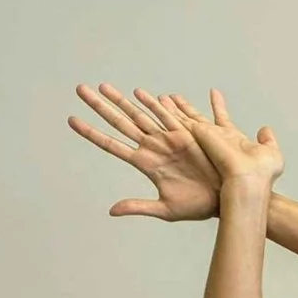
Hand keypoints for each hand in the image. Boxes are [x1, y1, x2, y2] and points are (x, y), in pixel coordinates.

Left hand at [68, 84, 222, 220]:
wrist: (226, 200)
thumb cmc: (198, 206)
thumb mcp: (166, 209)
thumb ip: (138, 206)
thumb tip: (112, 210)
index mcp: (145, 164)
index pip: (111, 145)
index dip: (91, 132)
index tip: (71, 120)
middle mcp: (152, 148)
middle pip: (120, 122)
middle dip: (100, 106)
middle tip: (80, 89)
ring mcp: (167, 140)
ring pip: (139, 114)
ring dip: (121, 100)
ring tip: (102, 86)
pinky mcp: (185, 136)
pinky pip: (166, 116)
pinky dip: (153, 104)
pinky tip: (140, 93)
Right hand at [172, 88, 282, 189]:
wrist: (250, 182)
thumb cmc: (262, 174)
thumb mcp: (271, 153)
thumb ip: (267, 140)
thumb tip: (266, 129)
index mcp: (232, 137)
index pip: (222, 117)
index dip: (218, 105)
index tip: (214, 92)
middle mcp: (216, 137)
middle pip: (197, 118)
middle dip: (185, 107)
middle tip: (173, 96)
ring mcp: (205, 138)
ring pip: (184, 119)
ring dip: (173, 108)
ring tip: (162, 97)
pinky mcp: (197, 138)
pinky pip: (178, 123)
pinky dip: (168, 113)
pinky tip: (160, 103)